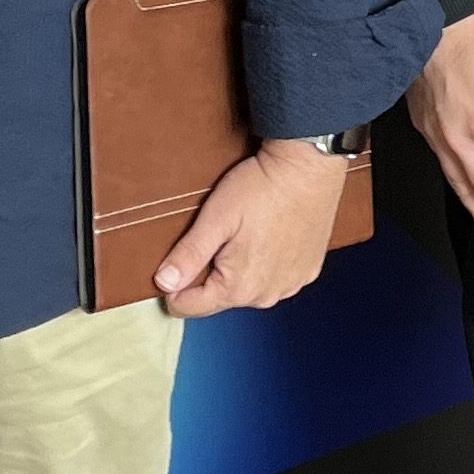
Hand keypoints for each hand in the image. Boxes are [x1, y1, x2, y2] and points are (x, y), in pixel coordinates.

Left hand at [156, 138, 351, 314]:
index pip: (190, 306)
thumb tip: (164, 283)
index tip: (177, 259)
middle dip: (210, 273)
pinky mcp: (307, 270)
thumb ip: (188, 255)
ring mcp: (291, 284)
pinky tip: (268, 235)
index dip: (173, 286)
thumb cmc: (262, 188)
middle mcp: (267, 295)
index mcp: (239, 287)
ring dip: (240, 270)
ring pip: (248, 288)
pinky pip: (275, 278)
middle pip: (220, 297)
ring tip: (246, 232)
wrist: (309, 166)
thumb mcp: (215, 218)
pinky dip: (267, 263)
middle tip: (218, 234)